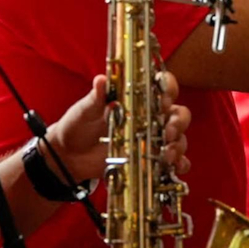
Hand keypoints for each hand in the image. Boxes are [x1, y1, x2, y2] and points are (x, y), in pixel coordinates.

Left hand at [47, 73, 191, 183]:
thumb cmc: (78, 126)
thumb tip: (101, 80)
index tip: (164, 100)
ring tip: (166, 156)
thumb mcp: (85, 110)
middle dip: (178, 123)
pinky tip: (174, 168)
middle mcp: (151, 117)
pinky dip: (179, 164)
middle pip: (178, 114)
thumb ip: (96, 97)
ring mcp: (152, 139)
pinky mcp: (150, 160)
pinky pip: (174, 162)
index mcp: (138, 98)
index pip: (163, 86)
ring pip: (179, 138)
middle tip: (168, 133)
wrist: (68, 156)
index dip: (169, 89)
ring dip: (177, 146)